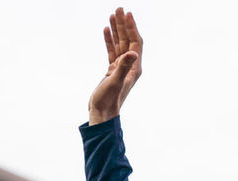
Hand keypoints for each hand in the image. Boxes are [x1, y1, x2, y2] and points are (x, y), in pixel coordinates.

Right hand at [89, 7, 142, 124]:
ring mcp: (121, 68)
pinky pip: (112, 51)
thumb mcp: (116, 81)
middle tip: (119, 9)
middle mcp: (130, 66)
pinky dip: (110, 40)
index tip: (127, 14)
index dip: (132, 28)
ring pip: (120, 44)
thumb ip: (123, 66)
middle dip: (124, 24)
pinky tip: (107, 30)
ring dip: (117, 30)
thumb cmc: (109, 100)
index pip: (136, 43)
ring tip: (112, 14)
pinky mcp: (112, 70)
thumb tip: (133, 53)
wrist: (102, 113)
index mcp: (135, 68)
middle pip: (128, 40)